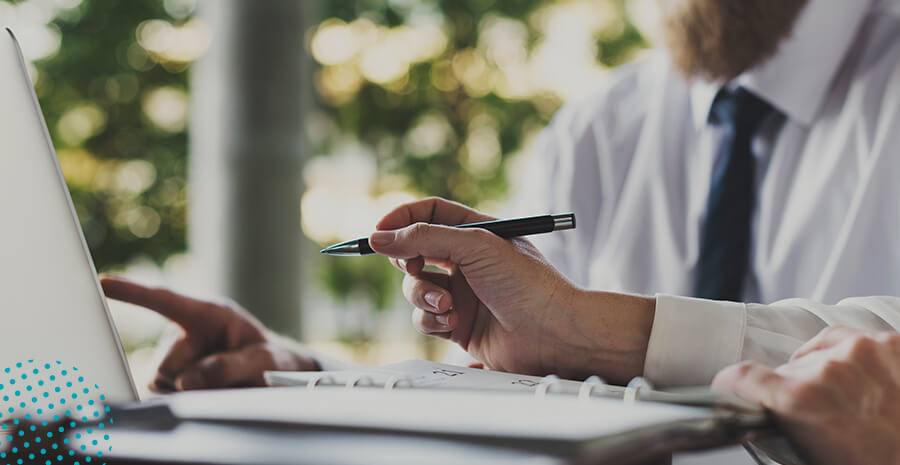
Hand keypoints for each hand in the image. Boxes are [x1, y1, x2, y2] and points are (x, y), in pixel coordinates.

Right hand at [101, 276, 318, 391]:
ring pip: (162, 383)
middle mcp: (182, 332)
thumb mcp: (262, 360)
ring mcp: (172, 356)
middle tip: (229, 379)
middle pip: (167, 364)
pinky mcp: (166, 378)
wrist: (269, 374)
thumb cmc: (268, 359)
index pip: (165, 300)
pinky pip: (164, 395)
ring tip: (223, 383)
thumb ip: (230, 367)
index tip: (103, 282)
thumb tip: (186, 380)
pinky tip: (208, 392)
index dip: (133, 292)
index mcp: (208, 313)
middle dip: (192, 379)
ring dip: (192, 391)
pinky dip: (186, 400)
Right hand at [370, 197, 654, 382]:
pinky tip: (453, 323)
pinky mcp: (457, 324)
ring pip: (415, 287)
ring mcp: (461, 293)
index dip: (401, 219)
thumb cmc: (528, 284)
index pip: (428, 213)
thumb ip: (425, 237)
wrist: (554, 334)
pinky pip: (425, 317)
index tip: (378, 233)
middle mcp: (467, 259)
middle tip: (413, 267)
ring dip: (422, 295)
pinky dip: (431, 319)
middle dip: (407, 261)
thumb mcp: (476, 246)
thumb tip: (379, 237)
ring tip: (447, 305)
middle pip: (414, 251)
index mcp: (476, 231)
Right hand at [712, 327, 899, 464]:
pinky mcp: (894, 344)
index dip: (729, 385)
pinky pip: (857, 341)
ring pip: (820, 351)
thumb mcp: (813, 455)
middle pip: (786, 370)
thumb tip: (766, 412)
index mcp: (800, 399)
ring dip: (824, 371)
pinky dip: (857, 360)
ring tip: (845, 401)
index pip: (740, 376)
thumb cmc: (875, 463)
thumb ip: (783, 421)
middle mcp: (829, 367)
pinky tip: (868, 385)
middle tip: (815, 419)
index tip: (729, 389)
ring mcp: (865, 351)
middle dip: (792, 390)